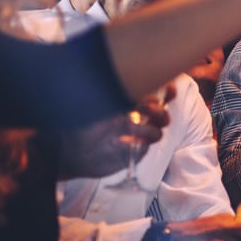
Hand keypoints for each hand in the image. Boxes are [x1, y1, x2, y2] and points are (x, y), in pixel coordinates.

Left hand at [58, 85, 173, 178]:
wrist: (70, 153)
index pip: (154, 96)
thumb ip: (110, 95)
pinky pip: (144, 148)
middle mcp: (135, 120)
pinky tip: (120, 141)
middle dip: (159, 111)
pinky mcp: (133, 154)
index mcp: (128, 105)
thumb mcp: (91, 106)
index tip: (171, 88)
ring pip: (157, 131)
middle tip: (147, 110)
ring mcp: (135, 137)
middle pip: (161, 114)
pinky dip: (137, 143)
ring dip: (150, 128)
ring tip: (133, 126)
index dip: (167, 92)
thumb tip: (126, 86)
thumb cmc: (78, 127)